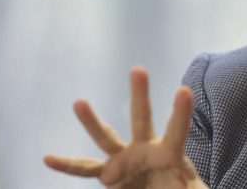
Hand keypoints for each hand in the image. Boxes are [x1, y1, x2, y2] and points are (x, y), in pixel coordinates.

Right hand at [44, 67, 208, 188]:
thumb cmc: (177, 187)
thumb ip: (196, 188)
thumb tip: (198, 185)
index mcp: (168, 153)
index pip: (177, 132)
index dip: (181, 113)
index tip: (184, 90)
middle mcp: (144, 149)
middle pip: (142, 118)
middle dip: (140, 95)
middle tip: (138, 69)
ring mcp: (124, 159)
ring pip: (106, 137)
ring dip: (92, 122)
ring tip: (78, 102)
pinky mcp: (108, 173)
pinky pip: (84, 169)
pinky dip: (67, 166)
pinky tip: (48, 158)